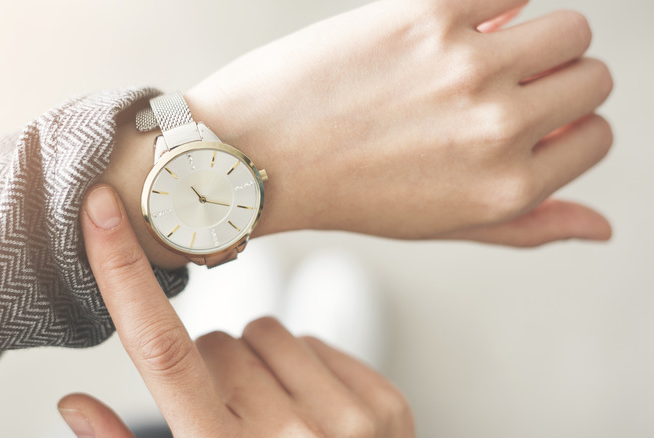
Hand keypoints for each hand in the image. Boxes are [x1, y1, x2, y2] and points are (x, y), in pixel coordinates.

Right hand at [58, 184, 414, 436]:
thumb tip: (72, 402)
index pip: (160, 349)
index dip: (124, 273)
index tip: (103, 210)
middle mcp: (285, 437)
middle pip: (216, 341)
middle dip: (210, 370)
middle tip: (226, 419)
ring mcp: (345, 420)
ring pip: (265, 331)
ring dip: (257, 364)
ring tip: (270, 417)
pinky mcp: (384, 406)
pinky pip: (315, 341)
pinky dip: (303, 368)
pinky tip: (310, 414)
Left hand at [186, 0, 612, 246]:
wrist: (256, 154)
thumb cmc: (346, 191)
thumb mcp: (441, 225)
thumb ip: (527, 225)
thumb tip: (603, 226)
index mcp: (507, 189)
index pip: (596, 136)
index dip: (567, 126)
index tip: (528, 119)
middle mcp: (498, 130)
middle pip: (592, 76)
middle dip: (559, 80)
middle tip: (507, 85)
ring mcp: (467, 68)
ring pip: (569, 26)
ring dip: (538, 36)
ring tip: (487, 51)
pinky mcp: (427, 16)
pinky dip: (495, 2)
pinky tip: (457, 24)